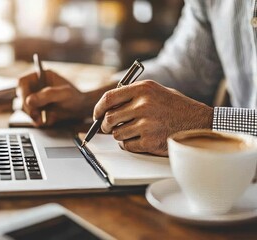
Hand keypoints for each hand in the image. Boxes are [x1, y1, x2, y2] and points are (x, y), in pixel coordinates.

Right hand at [18, 70, 88, 126]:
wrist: (81, 108)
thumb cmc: (75, 96)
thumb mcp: (64, 94)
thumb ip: (47, 95)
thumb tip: (29, 100)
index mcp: (40, 76)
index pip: (22, 82)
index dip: (23, 93)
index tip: (28, 103)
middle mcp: (35, 86)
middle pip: (21, 96)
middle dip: (28, 108)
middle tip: (36, 116)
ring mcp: (36, 98)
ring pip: (24, 108)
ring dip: (32, 116)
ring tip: (42, 120)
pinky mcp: (38, 109)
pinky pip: (31, 116)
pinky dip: (37, 120)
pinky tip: (48, 120)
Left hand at [93, 80, 212, 155]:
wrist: (199, 123)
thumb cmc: (176, 107)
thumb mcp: (156, 91)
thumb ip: (132, 95)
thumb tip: (107, 106)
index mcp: (143, 89)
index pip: (109, 98)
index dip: (98, 108)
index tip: (96, 115)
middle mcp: (143, 105)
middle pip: (109, 118)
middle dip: (105, 125)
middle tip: (107, 127)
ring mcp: (147, 124)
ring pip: (116, 133)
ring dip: (119, 135)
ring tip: (132, 132)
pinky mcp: (150, 141)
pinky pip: (127, 146)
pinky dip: (129, 145)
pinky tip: (140, 140)